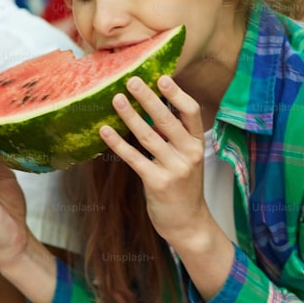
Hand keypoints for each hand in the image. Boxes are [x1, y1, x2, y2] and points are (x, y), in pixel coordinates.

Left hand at [100, 75, 212, 244]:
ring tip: (116, 98)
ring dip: (129, 116)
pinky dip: (117, 143)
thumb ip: (174, 137)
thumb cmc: (184, 188)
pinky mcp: (158, 183)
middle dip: (148, 98)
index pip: (192, 112)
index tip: (162, 78)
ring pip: (148, 136)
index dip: (177, 94)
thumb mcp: (187, 159)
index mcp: (198, 144)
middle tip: (132, 80)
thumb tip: (153, 110)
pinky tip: (105, 131)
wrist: (189, 224)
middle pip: (167, 120)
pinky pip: (134, 158)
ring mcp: (174, 169)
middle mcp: (189, 154)